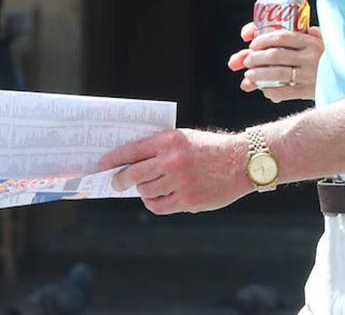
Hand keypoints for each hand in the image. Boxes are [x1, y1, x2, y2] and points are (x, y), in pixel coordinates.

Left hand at [99, 128, 251, 214]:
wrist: (242, 161)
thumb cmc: (210, 148)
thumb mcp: (185, 138)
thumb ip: (161, 148)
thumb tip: (132, 162)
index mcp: (169, 140)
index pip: (132, 150)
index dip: (113, 159)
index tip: (102, 165)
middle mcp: (172, 160)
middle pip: (134, 174)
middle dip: (121, 180)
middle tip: (116, 183)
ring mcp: (180, 181)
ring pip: (146, 190)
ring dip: (142, 190)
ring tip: (145, 187)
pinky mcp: (188, 199)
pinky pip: (160, 205)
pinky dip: (153, 203)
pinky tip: (155, 199)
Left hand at [228, 23, 322, 102]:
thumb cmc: (331, 56)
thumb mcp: (322, 39)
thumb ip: (303, 33)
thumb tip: (271, 32)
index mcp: (311, 41)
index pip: (281, 36)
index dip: (262, 39)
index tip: (252, 43)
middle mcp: (311, 57)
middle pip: (275, 55)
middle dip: (255, 58)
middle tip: (246, 61)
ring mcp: (310, 75)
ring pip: (277, 74)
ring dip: (258, 75)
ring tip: (249, 76)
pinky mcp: (310, 92)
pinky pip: (285, 92)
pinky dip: (271, 92)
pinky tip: (264, 90)